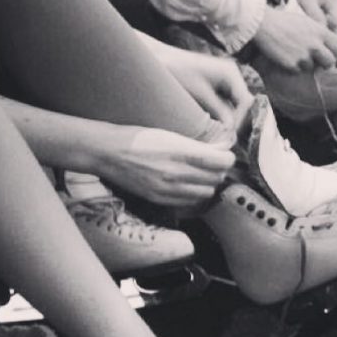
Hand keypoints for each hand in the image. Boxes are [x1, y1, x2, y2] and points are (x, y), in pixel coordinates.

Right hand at [97, 124, 234, 207]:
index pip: (221, 161)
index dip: (228, 158)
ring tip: (201, 174)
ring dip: (208, 183)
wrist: (108, 153)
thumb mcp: (169, 134)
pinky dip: (195, 194)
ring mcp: (168, 189)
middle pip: (216, 178)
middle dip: (219, 170)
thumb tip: (223, 146)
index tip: (225, 153)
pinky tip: (188, 184)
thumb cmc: (138, 138)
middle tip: (214, 163)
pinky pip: (190, 201)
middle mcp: (176, 173)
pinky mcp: (160, 199)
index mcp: (180, 152)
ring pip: (206, 192)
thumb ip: (197, 144)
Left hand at [162, 51, 252, 130]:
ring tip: (218, 131)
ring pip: (234, 106)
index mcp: (231, 73)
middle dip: (235, 120)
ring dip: (228, 118)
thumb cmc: (179, 72)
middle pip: (242, 104)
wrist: (162, 59)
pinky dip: (220, 114)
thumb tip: (232, 128)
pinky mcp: (217, 87)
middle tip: (225, 135)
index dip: (240, 119)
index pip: (245, 101)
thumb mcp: (200, 94)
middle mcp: (232, 76)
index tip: (229, 132)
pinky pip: (225, 104)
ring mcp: (225, 81)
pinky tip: (213, 123)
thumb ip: (218, 110)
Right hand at [253, 5, 336, 73]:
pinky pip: (297, 71)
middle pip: (329, 61)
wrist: (264, 24)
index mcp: (320, 32)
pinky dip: (293, 67)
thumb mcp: (307, 21)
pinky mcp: (292, 65)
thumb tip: (327, 45)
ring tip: (294, 53)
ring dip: (305, 64)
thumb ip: (319, 32)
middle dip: (324, 62)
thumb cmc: (284, 20)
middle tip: (317, 60)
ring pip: (311, 68)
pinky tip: (286, 56)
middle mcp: (315, 45)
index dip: (333, 50)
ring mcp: (304, 56)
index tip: (327, 51)